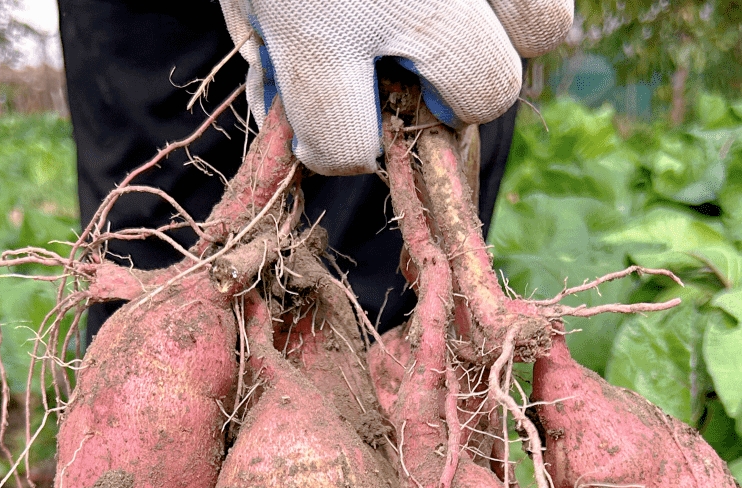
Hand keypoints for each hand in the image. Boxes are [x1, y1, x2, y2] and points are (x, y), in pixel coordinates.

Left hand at [219, 0, 572, 176]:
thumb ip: (270, 58)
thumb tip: (295, 128)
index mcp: (317, 25)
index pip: (351, 141)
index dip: (343, 146)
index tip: (342, 124)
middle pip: (486, 89)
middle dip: (459, 94)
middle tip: (428, 64)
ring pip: (545, 24)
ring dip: (515, 28)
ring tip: (470, 6)